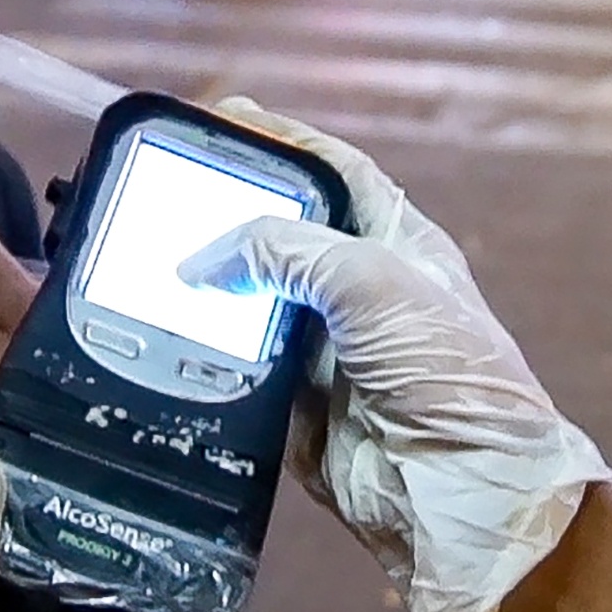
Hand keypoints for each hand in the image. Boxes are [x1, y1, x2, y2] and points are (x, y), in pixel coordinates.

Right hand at [182, 99, 611, 611]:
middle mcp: (363, 290)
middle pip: (283, 235)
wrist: (462, 492)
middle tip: (167, 192)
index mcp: (399, 243)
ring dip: (208, 286)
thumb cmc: (447, 373)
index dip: (283, 142)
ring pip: (252, 303)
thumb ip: (287, 251)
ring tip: (148, 258)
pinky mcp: (297, 406)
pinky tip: (165, 331)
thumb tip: (206, 260)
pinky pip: (239, 369)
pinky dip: (204, 353)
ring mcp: (328, 350)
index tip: (225, 119)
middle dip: (230, 213)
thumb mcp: (374, 282)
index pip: (334, 172)